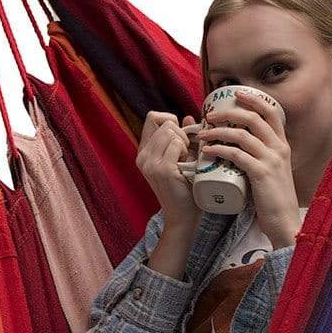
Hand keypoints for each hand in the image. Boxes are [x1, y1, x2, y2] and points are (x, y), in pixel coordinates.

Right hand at [136, 109, 202, 233]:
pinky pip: (176, 144)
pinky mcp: (161, 169)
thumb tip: (189, 117)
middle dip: (181, 133)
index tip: (180, 137)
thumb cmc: (185, 187)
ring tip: (185, 160)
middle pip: (165, 123)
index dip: (170, 120)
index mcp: (144, 152)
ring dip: (184, 142)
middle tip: (186, 154)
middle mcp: (142, 156)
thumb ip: (182, 137)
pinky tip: (186, 165)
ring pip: (171, 131)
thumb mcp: (181, 157)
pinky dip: (186, 150)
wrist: (183, 215)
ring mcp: (149, 163)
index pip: (152, 117)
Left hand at [198, 90, 300, 245]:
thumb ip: (258, 157)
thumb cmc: (273, 199)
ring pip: (242, 134)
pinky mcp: (261, 173)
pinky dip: (218, 150)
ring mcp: (271, 160)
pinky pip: (236, 155)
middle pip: (254, 117)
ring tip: (202, 134)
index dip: (253, 99)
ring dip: (218, 131)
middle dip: (229, 112)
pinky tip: (206, 152)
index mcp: (282, 145)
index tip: (235, 94)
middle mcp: (279, 148)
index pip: (271, 112)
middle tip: (210, 116)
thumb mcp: (271, 171)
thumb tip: (237, 147)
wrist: (284, 222)